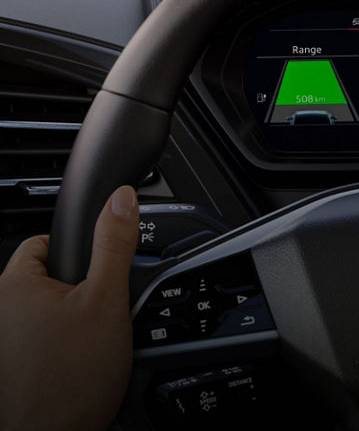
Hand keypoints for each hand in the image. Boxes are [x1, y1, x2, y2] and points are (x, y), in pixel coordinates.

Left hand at [0, 186, 138, 430]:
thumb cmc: (69, 384)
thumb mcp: (108, 300)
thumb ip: (114, 244)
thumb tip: (122, 199)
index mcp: (12, 286)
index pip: (44, 243)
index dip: (79, 255)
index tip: (96, 276)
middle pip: (44, 281)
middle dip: (74, 294)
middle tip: (97, 319)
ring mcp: (0, 345)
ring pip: (40, 316)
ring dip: (64, 324)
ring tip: (86, 349)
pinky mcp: (6, 371)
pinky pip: (33, 346)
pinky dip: (52, 351)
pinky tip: (71, 369)